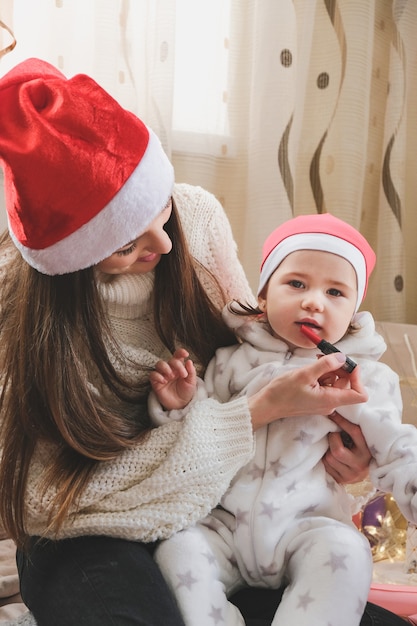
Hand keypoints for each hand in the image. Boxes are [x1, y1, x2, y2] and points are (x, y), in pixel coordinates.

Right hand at [150, 348, 196, 409]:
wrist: (181, 405)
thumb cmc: (186, 392)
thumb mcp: (191, 382)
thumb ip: (191, 372)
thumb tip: (189, 361)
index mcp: (179, 367)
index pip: (178, 356)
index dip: (180, 352)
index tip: (186, 354)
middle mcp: (170, 369)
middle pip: (170, 360)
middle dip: (177, 365)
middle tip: (183, 374)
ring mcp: (163, 375)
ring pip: (159, 364)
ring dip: (165, 367)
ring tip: (171, 376)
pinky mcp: (156, 383)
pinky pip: (153, 375)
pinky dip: (158, 376)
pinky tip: (164, 381)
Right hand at [247, 353, 367, 430]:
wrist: (268, 405)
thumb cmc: (283, 392)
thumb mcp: (304, 374)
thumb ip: (325, 365)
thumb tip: (342, 357)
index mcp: (331, 400)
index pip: (360, 394)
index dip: (357, 377)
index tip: (345, 364)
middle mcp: (331, 403)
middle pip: (348, 385)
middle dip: (340, 368)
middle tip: (326, 357)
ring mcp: (324, 402)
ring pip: (336, 383)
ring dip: (330, 370)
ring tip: (316, 362)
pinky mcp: (317, 399)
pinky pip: (327, 385)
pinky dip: (322, 374)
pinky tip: (312, 369)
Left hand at [323, 412, 371, 483]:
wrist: (359, 473)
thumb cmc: (357, 450)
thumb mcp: (360, 441)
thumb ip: (354, 430)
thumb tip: (338, 409)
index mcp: (368, 451)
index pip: (354, 432)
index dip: (342, 421)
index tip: (333, 413)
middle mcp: (360, 465)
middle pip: (337, 450)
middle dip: (332, 440)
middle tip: (334, 435)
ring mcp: (350, 475)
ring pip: (330, 458)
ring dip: (328, 451)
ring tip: (333, 447)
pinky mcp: (341, 480)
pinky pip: (326, 466)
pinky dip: (326, 459)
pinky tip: (331, 457)